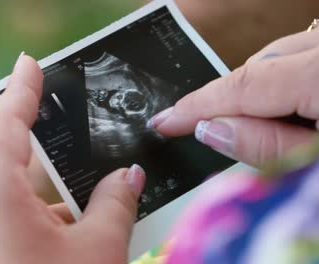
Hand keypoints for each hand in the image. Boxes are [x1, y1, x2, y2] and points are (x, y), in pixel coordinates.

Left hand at [0, 54, 145, 262]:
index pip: (5, 128)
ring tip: (43, 152)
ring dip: (6, 160)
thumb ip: (115, 204)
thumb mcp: (100, 251)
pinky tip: (48, 209)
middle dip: (3, 118)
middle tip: (28, 100)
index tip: (29, 65)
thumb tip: (127, 176)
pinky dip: (9, 196)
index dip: (21, 92)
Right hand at [148, 30, 318, 165]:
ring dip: (258, 92)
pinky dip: (284, 85)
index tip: (166, 122)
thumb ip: (268, 147)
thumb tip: (212, 129)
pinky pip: (300, 59)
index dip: (198, 105)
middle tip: (213, 134)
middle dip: (229, 99)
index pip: (244, 84)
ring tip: (261, 131)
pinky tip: (290, 113)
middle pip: (260, 64)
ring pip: (280, 58)